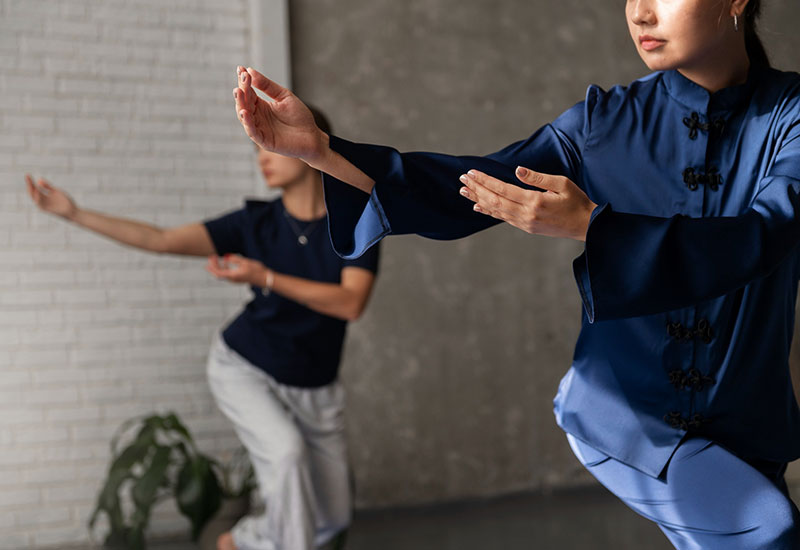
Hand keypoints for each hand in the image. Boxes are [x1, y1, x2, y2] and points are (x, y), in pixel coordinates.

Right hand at [25, 174, 77, 219]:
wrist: (73, 211)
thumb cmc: (65, 201)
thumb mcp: (56, 191)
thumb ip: (48, 186)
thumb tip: (39, 179)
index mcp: (44, 195)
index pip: (35, 187)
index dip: (31, 181)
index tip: (27, 174)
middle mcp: (42, 200)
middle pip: (33, 191)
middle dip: (29, 184)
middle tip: (27, 176)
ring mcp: (43, 205)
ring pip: (34, 197)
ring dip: (32, 190)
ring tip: (31, 183)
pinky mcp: (46, 209)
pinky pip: (39, 203)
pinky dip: (38, 197)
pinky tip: (37, 190)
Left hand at [205, 254, 267, 286]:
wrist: (265, 279)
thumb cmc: (257, 270)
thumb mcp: (246, 262)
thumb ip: (235, 259)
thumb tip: (226, 257)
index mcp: (233, 276)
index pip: (218, 272)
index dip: (212, 265)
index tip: (211, 257)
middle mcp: (232, 279)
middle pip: (218, 273)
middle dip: (213, 265)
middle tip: (212, 256)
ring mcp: (235, 280)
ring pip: (222, 274)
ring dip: (218, 266)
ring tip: (217, 258)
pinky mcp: (238, 279)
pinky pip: (227, 274)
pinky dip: (224, 268)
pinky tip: (226, 262)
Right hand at [233, 66, 327, 164]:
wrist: (312, 136)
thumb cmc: (299, 116)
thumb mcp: (284, 97)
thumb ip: (268, 86)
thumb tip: (250, 71)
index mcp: (261, 106)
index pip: (248, 92)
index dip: (244, 81)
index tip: (241, 68)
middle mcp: (257, 117)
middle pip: (244, 103)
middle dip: (242, 91)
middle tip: (242, 79)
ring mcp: (259, 129)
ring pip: (244, 117)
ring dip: (241, 105)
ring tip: (239, 92)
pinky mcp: (264, 141)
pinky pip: (253, 132)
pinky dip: (248, 123)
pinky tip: (245, 112)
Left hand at [458, 166, 596, 240]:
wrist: (585, 226)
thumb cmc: (576, 201)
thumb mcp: (561, 183)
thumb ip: (537, 177)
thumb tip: (518, 170)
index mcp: (534, 201)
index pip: (503, 189)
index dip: (485, 181)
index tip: (472, 173)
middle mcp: (526, 214)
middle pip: (494, 200)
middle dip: (477, 189)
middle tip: (462, 179)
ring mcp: (524, 223)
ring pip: (496, 210)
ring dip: (479, 199)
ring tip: (464, 191)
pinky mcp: (526, 227)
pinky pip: (503, 218)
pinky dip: (489, 211)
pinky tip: (478, 205)